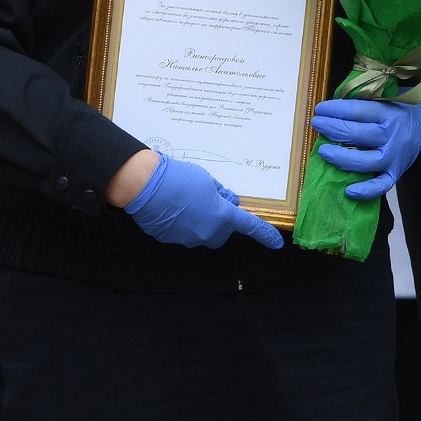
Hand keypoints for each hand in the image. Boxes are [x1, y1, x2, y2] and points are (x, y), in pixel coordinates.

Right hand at [122, 151, 283, 250]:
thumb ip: (221, 194)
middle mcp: (208, 233)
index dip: (264, 234)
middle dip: (220, 219)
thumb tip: (229, 202)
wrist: (144, 185)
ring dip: (200, 220)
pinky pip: (184, 233)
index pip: (249, 226)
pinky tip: (173, 208)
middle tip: (209, 200)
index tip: (277, 242)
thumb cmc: (178, 178)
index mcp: (222, 217)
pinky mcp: (171, 240)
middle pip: (222, 231)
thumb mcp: (207, 180)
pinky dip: (183, 223)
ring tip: (186, 200)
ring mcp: (188, 239)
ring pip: (202, 232)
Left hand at [310, 96, 420, 199]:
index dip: (336, 110)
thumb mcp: (387, 96)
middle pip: (357, 134)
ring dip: (340, 157)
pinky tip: (348, 191)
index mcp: (389, 113)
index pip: (357, 111)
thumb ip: (365, 99)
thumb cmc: (399, 109)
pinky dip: (366, 190)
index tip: (320, 109)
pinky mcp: (395, 173)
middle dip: (332, 129)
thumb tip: (335, 101)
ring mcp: (393, 157)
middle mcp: (391, 135)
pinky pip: (380, 185)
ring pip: (364, 161)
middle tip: (317, 124)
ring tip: (323, 150)